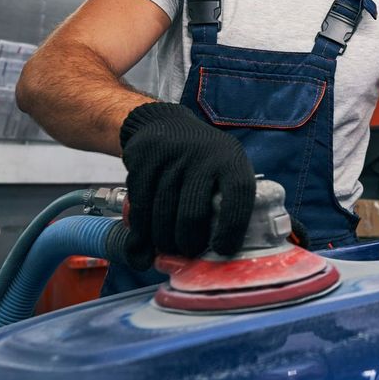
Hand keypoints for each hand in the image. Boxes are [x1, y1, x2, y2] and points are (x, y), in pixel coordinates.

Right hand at [120, 102, 254, 267]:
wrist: (163, 124)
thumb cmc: (201, 162)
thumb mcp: (224, 170)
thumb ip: (228, 203)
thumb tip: (224, 255)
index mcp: (231, 161)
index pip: (239, 195)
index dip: (232, 228)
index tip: (223, 250)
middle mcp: (204, 155)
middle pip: (194, 213)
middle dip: (188, 243)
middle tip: (186, 254)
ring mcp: (172, 156)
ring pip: (163, 213)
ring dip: (163, 241)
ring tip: (167, 250)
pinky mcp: (144, 159)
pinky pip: (140, 205)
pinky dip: (140, 231)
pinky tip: (144, 244)